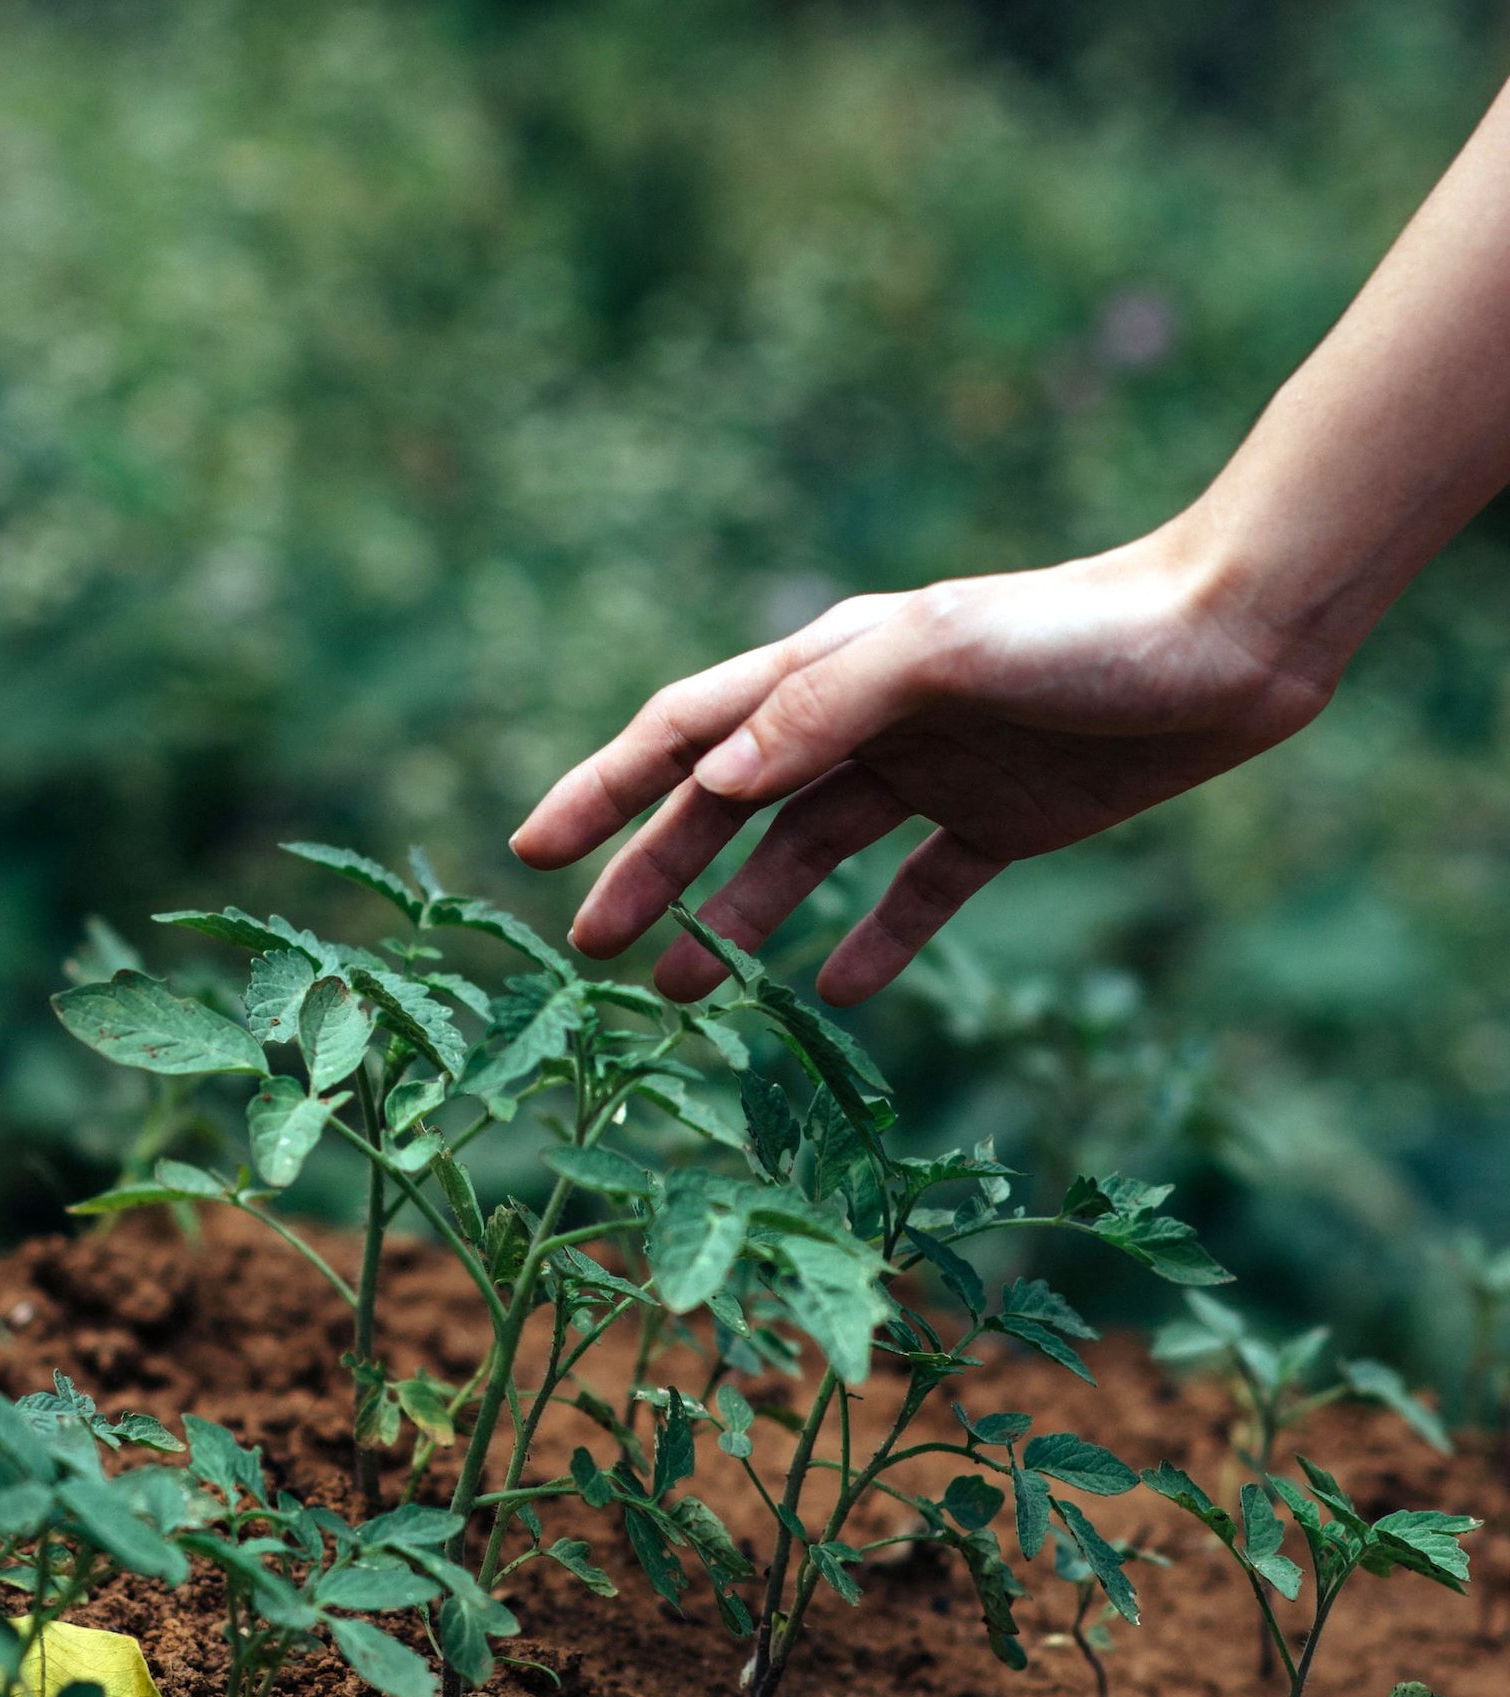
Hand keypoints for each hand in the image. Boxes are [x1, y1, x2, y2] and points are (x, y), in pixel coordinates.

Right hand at [511, 524, 1343, 1003]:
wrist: (1234, 642)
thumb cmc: (1084, 633)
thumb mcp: (942, 652)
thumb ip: (820, 709)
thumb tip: (710, 784)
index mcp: (830, 667)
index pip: (686, 733)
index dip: (604, 787)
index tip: (532, 851)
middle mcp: (862, 721)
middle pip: (727, 808)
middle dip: (652, 872)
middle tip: (591, 948)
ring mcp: (926, 773)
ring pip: (805, 857)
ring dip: (741, 919)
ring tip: (685, 992)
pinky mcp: (997, 823)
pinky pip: (916, 893)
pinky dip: (872, 940)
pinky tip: (837, 988)